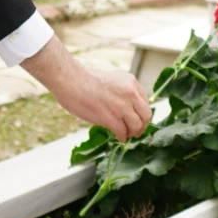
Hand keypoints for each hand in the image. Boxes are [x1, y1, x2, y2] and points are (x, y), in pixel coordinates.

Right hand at [19, 37, 151, 139]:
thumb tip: (129, 110)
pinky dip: (122, 137)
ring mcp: (122, 106)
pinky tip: (119, 137)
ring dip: (132, 133)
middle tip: (136, 132)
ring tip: (126, 135)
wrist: (71, 81)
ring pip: (137, 126)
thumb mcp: (113, 81)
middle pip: (146, 115)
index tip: (137, 119)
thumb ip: (123, 93)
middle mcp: (130, 93)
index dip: (142, 114)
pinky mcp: (111, 118)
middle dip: (142, 126)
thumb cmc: (85, 80)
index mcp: (131, 82)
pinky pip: (123, 132)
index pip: (146, 102)